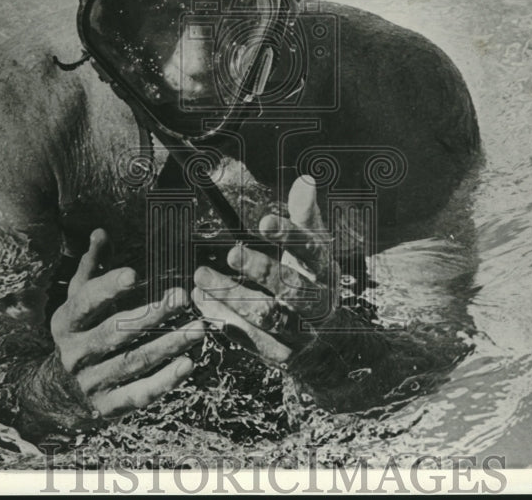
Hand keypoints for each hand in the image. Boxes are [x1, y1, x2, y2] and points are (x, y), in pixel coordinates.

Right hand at [50, 229, 205, 420]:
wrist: (57, 391)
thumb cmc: (81, 330)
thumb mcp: (79, 298)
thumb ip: (92, 266)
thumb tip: (101, 232)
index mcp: (67, 321)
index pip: (86, 302)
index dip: (108, 287)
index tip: (135, 273)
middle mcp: (76, 352)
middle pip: (116, 332)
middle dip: (152, 314)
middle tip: (184, 296)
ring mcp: (91, 382)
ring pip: (134, 361)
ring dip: (168, 344)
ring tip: (199, 328)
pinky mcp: (108, 406)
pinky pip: (139, 394)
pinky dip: (164, 381)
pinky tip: (189, 364)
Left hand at [192, 175, 338, 365]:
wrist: (330, 348)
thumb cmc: (313, 282)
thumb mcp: (314, 251)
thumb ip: (305, 217)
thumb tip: (305, 179)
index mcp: (326, 271)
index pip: (312, 251)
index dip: (290, 236)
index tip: (264, 222)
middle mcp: (317, 302)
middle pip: (291, 287)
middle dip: (261, 270)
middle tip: (231, 251)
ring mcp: (300, 331)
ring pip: (267, 316)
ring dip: (232, 295)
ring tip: (201, 275)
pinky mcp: (280, 353)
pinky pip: (249, 338)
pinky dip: (224, 318)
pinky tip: (201, 299)